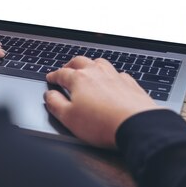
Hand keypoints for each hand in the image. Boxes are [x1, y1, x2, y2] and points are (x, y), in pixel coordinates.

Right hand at [45, 57, 162, 147]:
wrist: (136, 125)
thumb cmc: (102, 123)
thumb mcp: (68, 118)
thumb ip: (55, 104)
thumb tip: (49, 95)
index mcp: (79, 79)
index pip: (62, 73)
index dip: (54, 76)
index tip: (51, 78)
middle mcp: (97, 73)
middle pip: (80, 61)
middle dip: (70, 65)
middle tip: (66, 69)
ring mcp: (115, 76)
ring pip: (100, 63)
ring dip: (91, 65)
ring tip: (87, 70)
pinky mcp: (130, 84)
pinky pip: (118, 73)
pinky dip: (111, 74)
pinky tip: (112, 80)